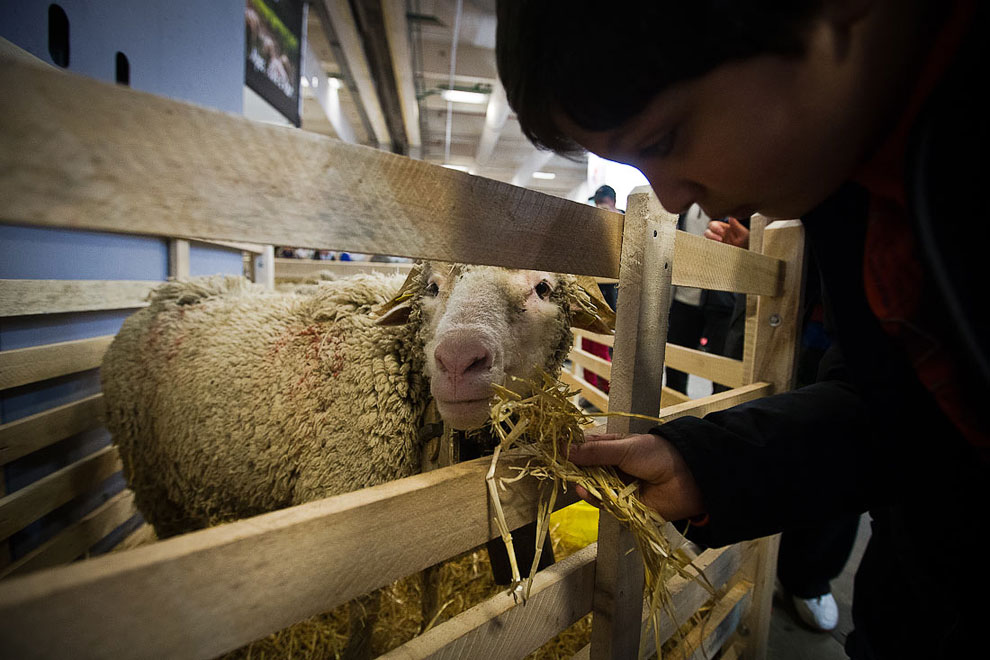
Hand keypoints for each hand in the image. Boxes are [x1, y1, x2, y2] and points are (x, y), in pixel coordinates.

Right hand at [568, 432, 704, 521]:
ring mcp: (615, 487)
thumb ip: (594, 452)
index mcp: (610, 448)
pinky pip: (602, 504)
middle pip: (583, 471)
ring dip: (584, 486)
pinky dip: (595, 500)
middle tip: (561, 469)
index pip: (582, 449)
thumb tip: (564, 449)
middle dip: (573, 471)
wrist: (688, 479)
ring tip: (579, 483)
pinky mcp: (622, 506)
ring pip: (590, 488)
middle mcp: (611, 468)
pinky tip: (587, 493)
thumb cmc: (658, 455)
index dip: (568, 451)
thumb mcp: (623, 448)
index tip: (552, 452)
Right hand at [704, 217, 749, 248]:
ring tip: (720, 245)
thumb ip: (736, 225)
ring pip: (707, 241)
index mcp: (722, 228)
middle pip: (707, 232)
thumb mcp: (743, 233)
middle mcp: (717, 235)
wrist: (748, 252)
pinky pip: (710, 249)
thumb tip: (731, 217)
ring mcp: (716, 243)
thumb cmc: (746, 241)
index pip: (713, 225)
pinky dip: (711, 249)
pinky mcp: (716, 250)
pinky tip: (718, 250)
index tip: (722, 231)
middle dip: (712, 235)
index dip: (715, 227)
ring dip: (711, 242)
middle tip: (720, 239)